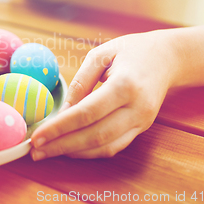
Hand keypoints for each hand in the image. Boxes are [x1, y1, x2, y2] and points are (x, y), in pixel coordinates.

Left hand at [30, 30, 178, 159]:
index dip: (60, 127)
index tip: (37, 136)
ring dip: (73, 153)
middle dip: (62, 145)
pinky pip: (114, 146)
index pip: (87, 113)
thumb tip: (64, 110)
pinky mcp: (142, 128)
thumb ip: (81, 81)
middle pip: (95, 135)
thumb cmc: (132, 50)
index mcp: (125, 84)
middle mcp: (137, 108)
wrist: (168, 58)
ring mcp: (142, 121)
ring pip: (105, 146)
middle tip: (35, 151)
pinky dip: (90, 152)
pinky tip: (69, 149)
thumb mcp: (102, 53)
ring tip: (47, 152)